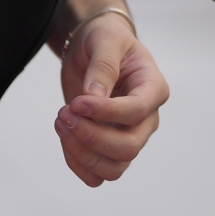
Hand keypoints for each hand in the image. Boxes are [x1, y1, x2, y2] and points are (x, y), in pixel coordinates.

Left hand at [54, 12, 170, 186]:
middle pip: (128, 148)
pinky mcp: (109, 150)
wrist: (94, 50)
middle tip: (64, 112)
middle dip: (91, 136)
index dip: (105, 112)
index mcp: (153, 88)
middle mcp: (147, 118)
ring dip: (81, 152)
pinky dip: (77, 163)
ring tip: (61, 121)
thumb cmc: (106, 40)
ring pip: (114, 168)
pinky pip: (97, 175)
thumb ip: (103, 66)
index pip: (137, 111)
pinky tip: (65, 137)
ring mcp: (130, 136)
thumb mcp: (106, 41)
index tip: (76, 102)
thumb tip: (93, 97)